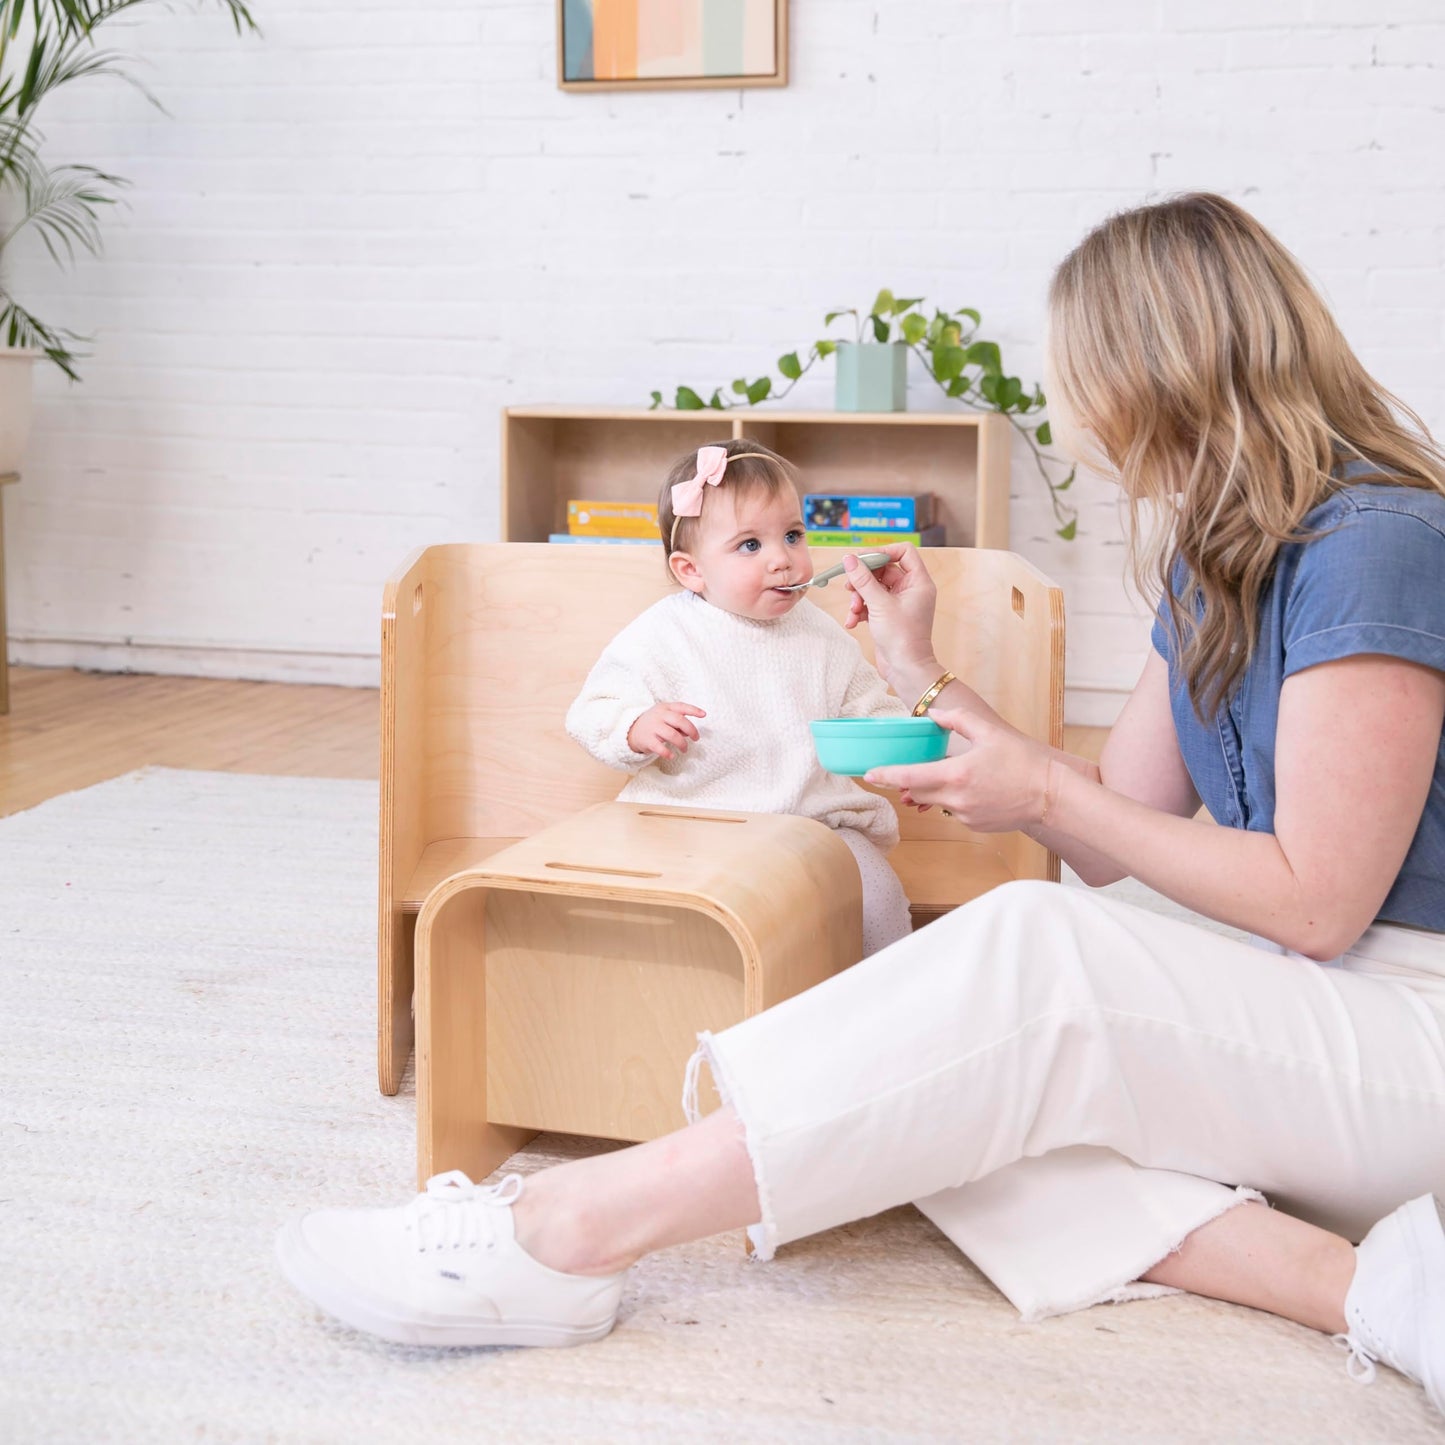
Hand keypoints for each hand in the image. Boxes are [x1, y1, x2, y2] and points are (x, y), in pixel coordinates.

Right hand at [627, 701, 705, 760]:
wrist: (632, 730)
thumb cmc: (655, 723)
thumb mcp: (665, 718)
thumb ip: (678, 723)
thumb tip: (689, 732)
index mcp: (665, 708)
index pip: (681, 706)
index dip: (693, 710)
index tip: (704, 714)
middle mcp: (659, 716)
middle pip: (679, 720)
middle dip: (691, 730)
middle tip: (696, 738)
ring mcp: (653, 727)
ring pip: (672, 734)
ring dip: (682, 743)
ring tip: (684, 749)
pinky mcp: (647, 740)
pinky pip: (660, 747)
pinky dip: (668, 753)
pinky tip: (672, 756)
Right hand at [840, 544, 939, 683]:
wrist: (905, 669)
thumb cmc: (902, 638)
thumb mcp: (879, 604)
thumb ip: (863, 580)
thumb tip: (849, 559)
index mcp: (918, 582)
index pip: (903, 552)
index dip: (883, 552)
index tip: (863, 559)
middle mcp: (910, 590)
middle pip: (883, 570)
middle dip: (864, 579)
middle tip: (850, 586)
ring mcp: (899, 603)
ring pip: (874, 588)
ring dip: (859, 597)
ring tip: (853, 610)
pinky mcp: (888, 616)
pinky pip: (871, 604)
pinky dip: (860, 610)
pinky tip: (852, 622)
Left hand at [864, 708, 1051, 832]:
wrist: (1051, 795)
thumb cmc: (1023, 761)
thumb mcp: (988, 732)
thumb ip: (957, 719)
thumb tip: (933, 714)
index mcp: (956, 773)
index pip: (910, 777)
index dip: (886, 775)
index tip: (868, 774)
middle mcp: (957, 798)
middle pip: (916, 792)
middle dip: (905, 783)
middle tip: (896, 772)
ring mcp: (966, 815)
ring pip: (935, 802)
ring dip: (932, 790)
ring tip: (948, 775)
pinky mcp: (975, 825)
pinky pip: (954, 811)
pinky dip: (954, 799)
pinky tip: (973, 788)